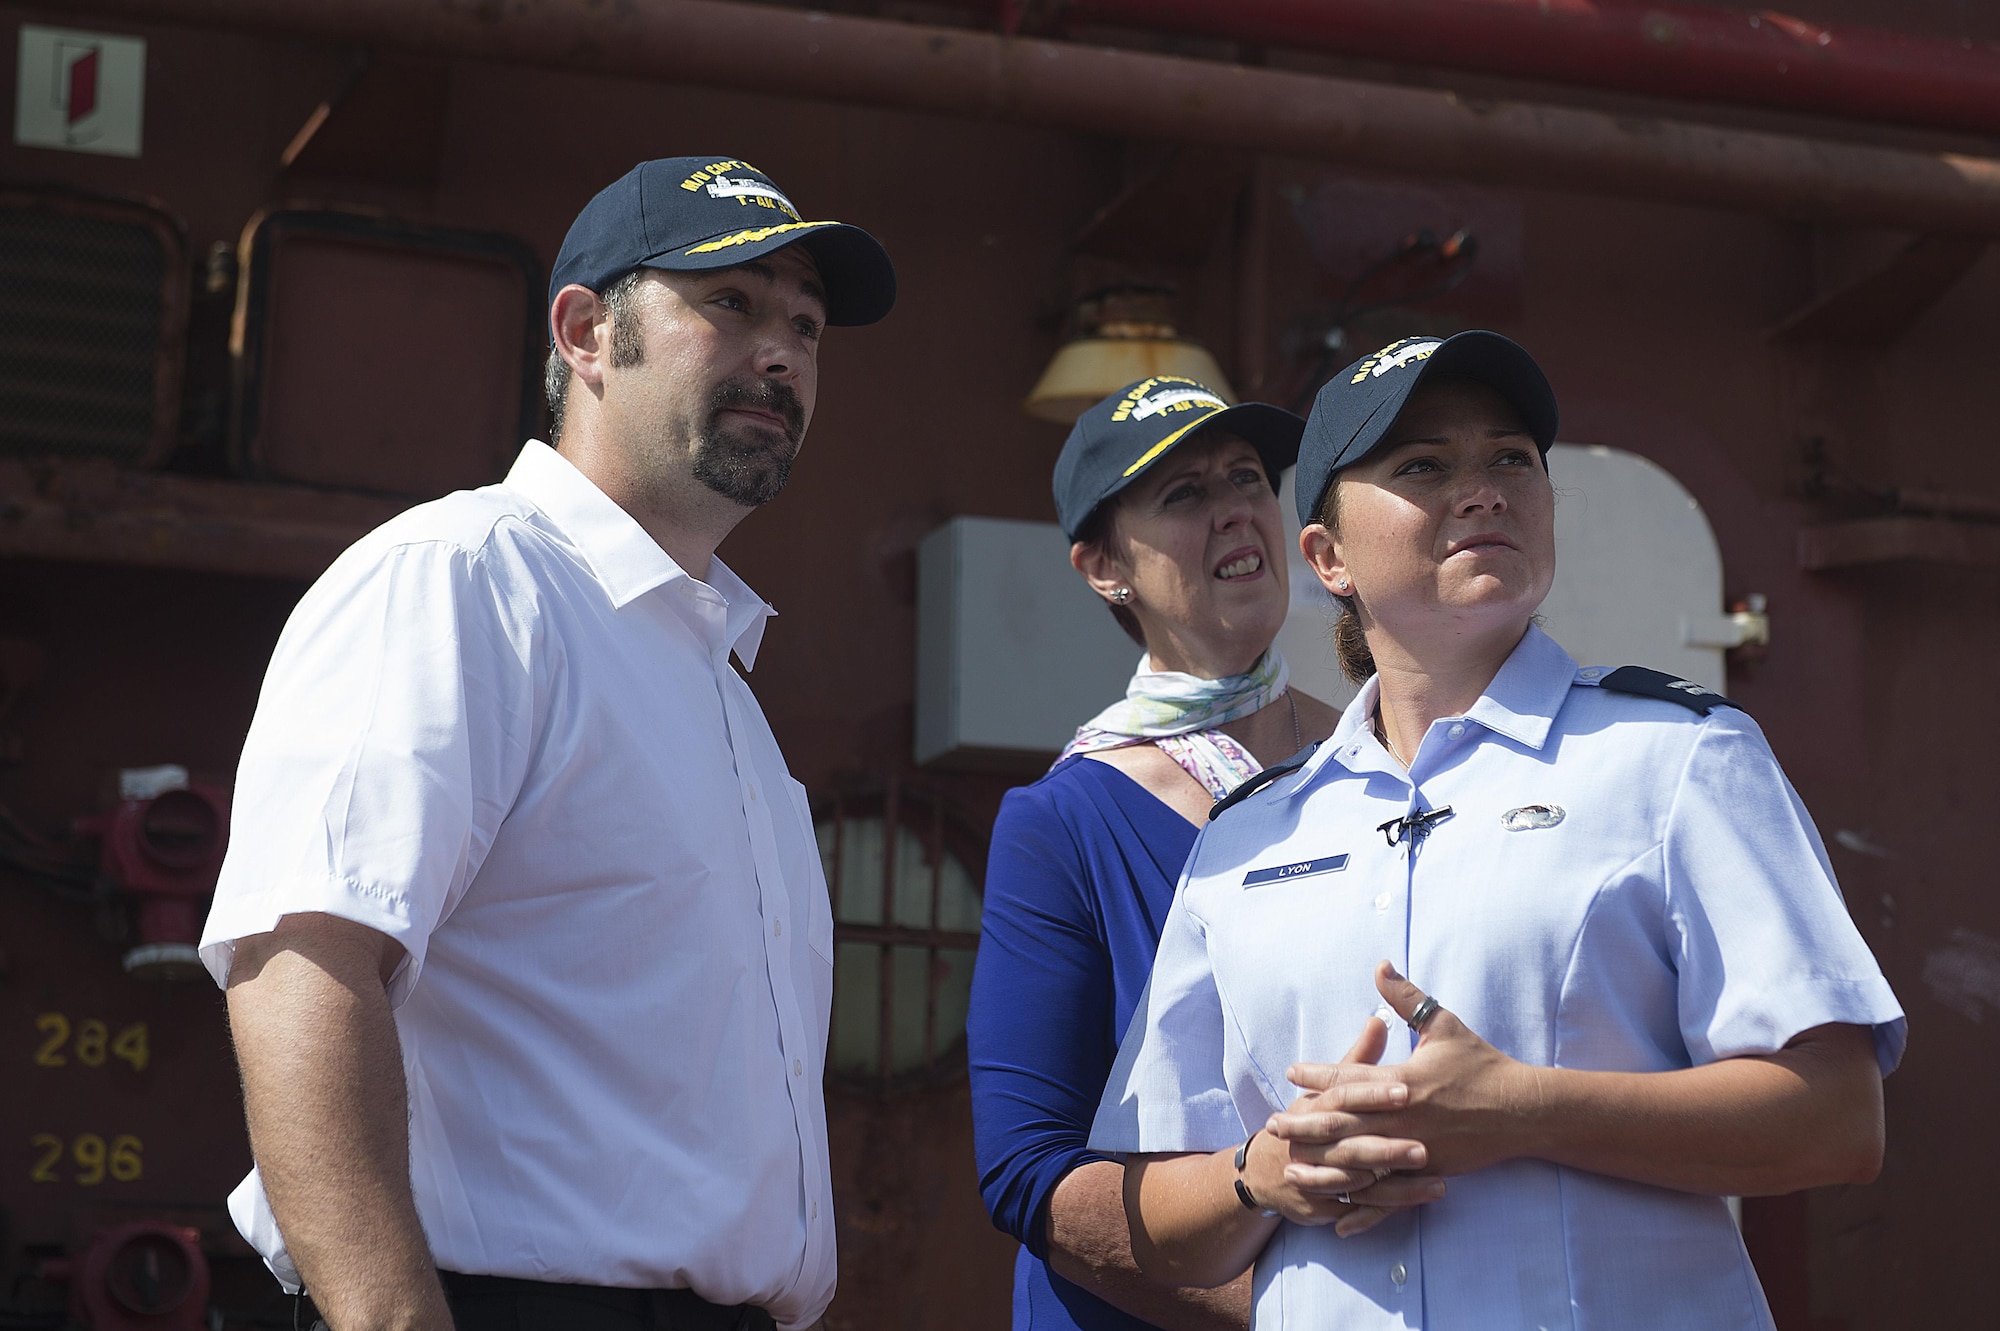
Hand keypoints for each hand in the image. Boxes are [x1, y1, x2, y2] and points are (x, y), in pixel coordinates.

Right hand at [1242, 1012, 1443, 1234]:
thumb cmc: (1308, 1120)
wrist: (1264, 1172)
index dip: (1372, 1095)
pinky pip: (1360, 1209)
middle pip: (1349, 1144)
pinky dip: (1389, 1208)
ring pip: (1359, 1183)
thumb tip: (1379, 1020)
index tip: (1406, 1090)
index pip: (1342, 1097)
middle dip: (1387, 1148)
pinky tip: (1420, 1202)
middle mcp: (1312, 1144)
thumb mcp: (1327, 1089)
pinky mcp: (1325, 1206)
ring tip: (1439, 1182)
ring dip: (1398, 1186)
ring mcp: (1317, 1177)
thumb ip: (1358, 1060)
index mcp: (1314, 1108)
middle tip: (1425, 1147)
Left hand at [1267, 961, 1544, 1181]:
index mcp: (1403, 1081)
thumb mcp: (1444, 1025)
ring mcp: (1415, 1149)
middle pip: (1343, 1123)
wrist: (1522, 1111)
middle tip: (1273, 1125)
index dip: (1318, 1076)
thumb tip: (1380, 964)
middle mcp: (1404, 1117)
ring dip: (1322, 1167)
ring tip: (1292, 1169)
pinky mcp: (1427, 1174)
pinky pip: (1388, 1194)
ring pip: (1360, 1162)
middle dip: (1305, 1124)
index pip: (1350, 1079)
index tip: (1291, 1073)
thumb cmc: (1481, 1064)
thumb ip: (1407, 998)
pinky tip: (1337, 1220)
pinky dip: (1363, 1208)